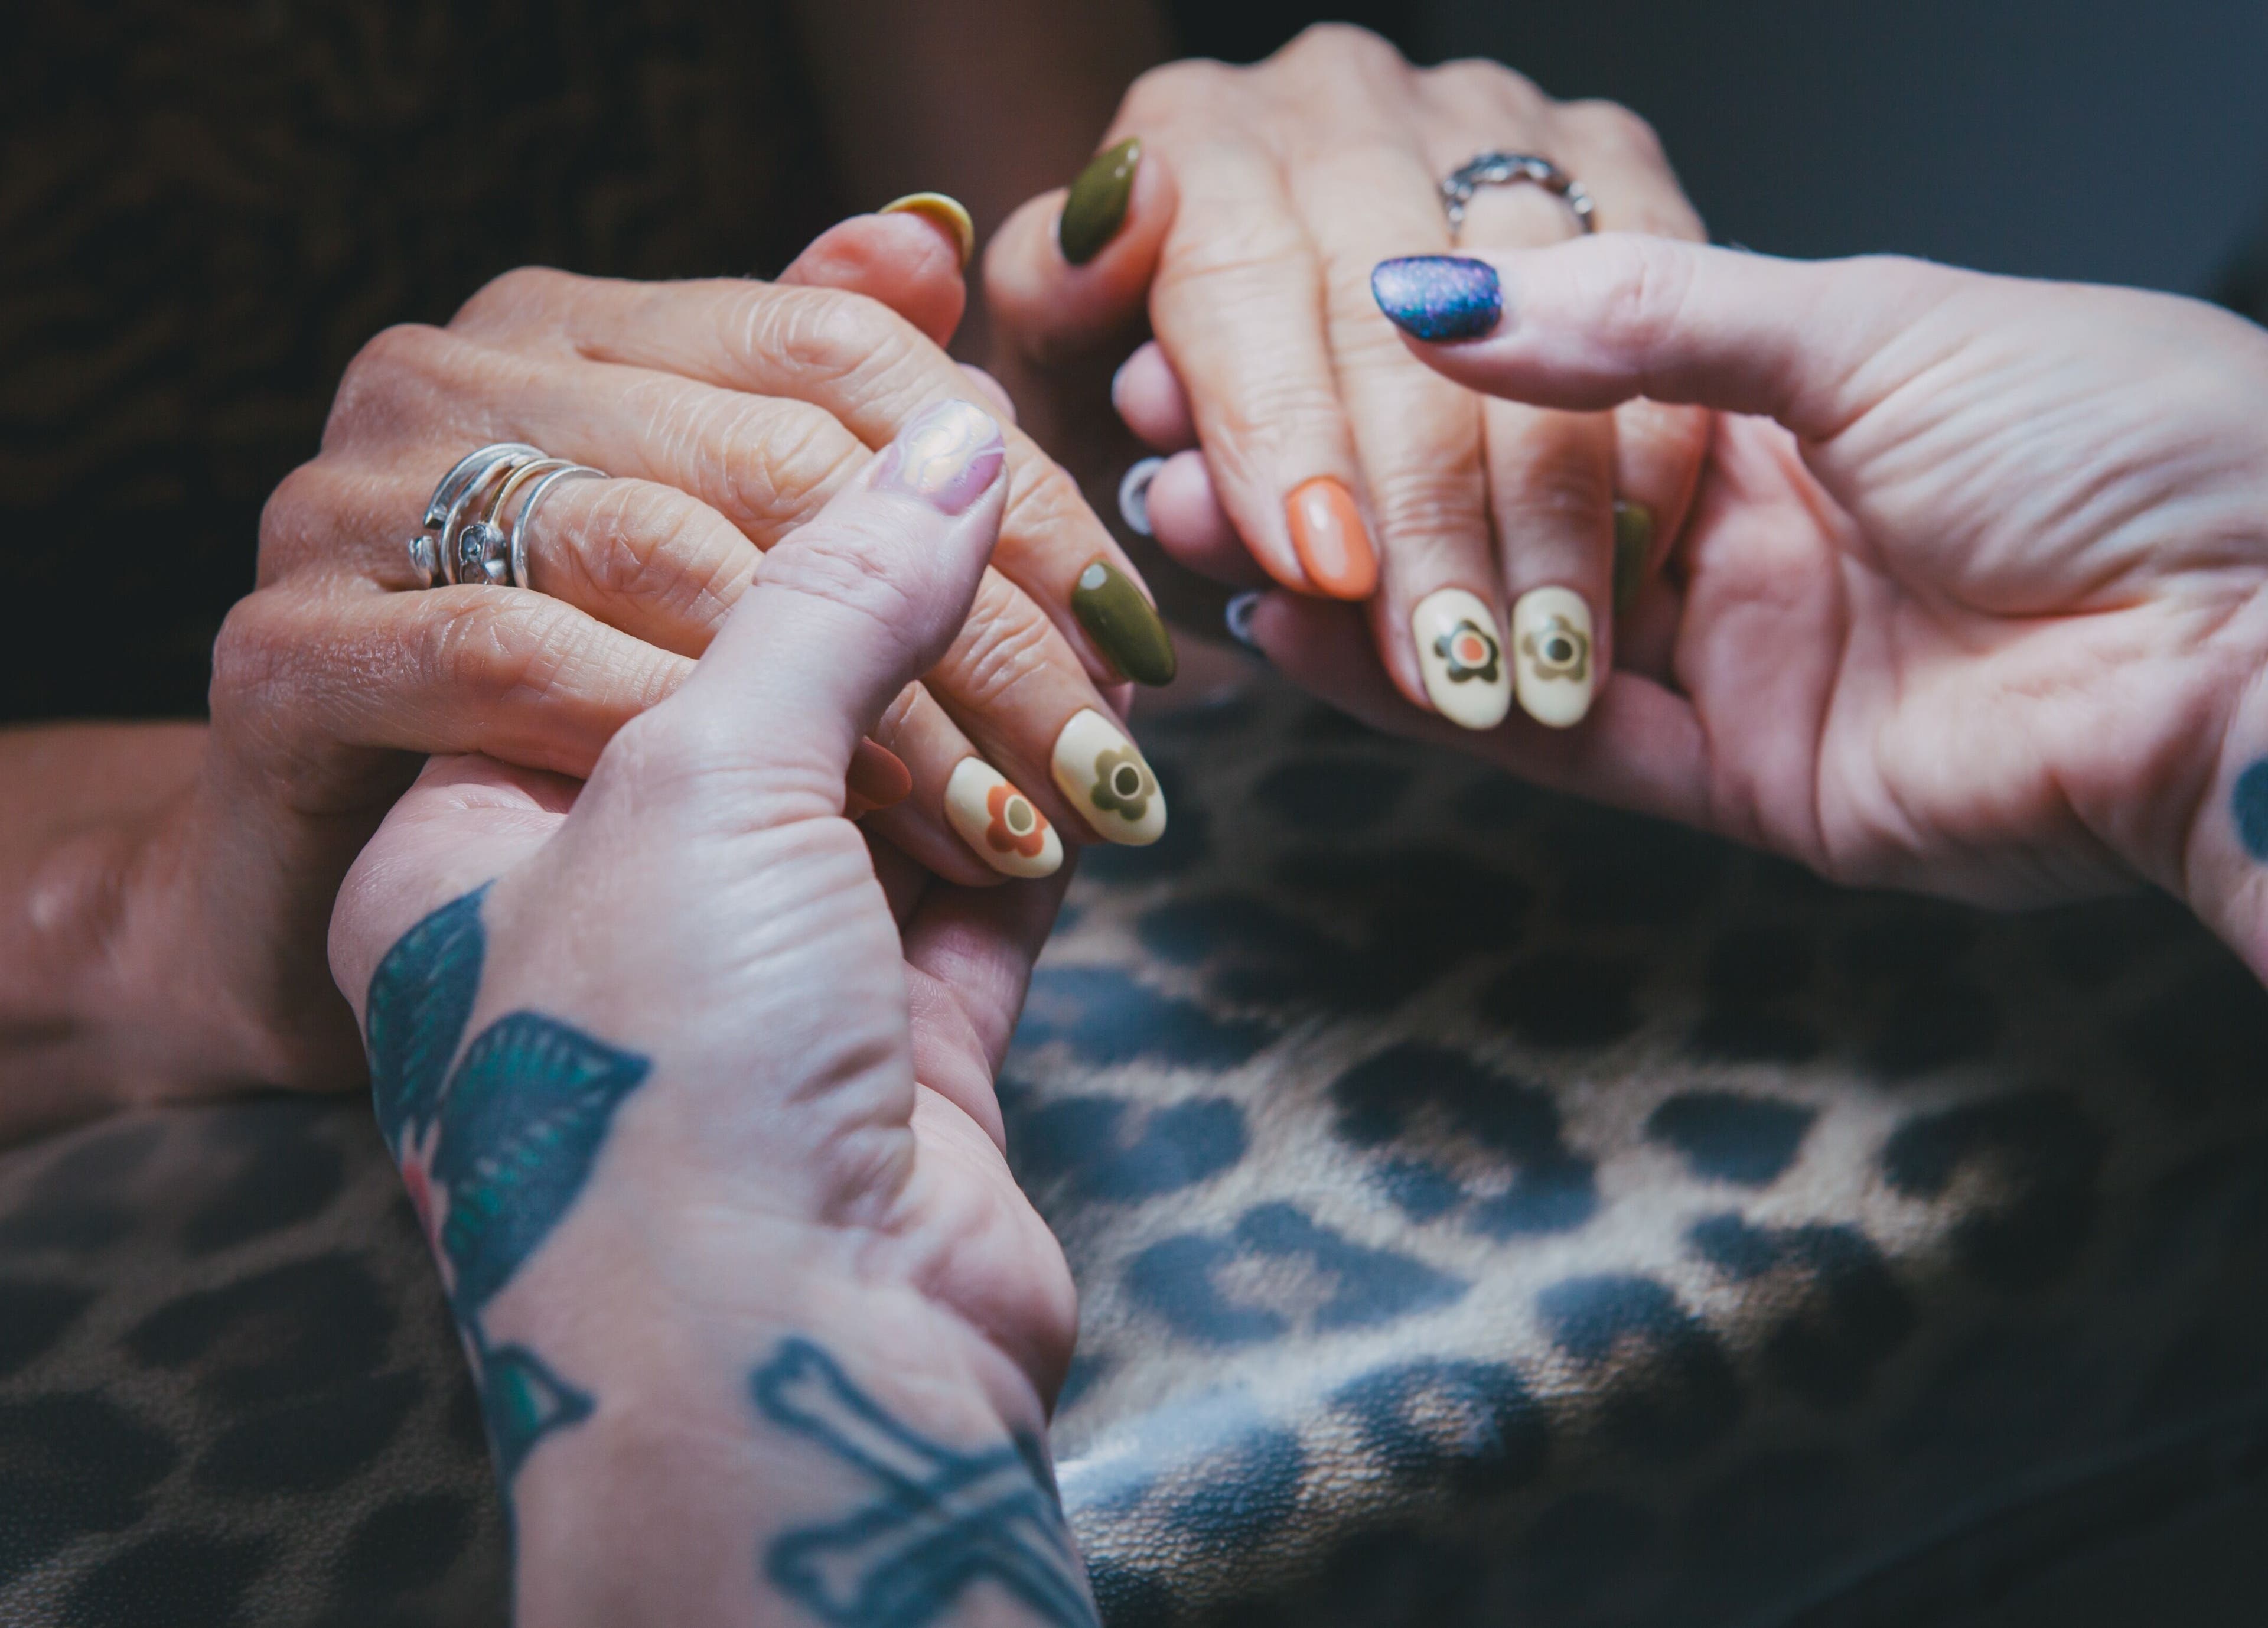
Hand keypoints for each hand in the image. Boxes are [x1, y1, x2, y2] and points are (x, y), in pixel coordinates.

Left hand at [119, 209, 1177, 1109]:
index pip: (591, 628)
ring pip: (881, 808)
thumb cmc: (665, 1083)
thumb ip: (829, 595)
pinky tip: (1089, 754)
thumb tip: (949, 428)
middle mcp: (607, 926)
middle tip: (988, 507)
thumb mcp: (705, 779)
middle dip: (877, 625)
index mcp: (469, 851)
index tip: (837, 436)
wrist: (787, 1378)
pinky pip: (974, 911)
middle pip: (750, 716)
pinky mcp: (894, 1073)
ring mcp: (759, 1006)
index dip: (719, 525)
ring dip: (980, 727)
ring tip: (1075, 621)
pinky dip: (1038, 834)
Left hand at [984, 24, 1709, 731]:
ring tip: (1539, 667)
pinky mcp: (1605, 157)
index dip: (1287, 440)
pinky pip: (1657, 312)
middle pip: (1402, 313)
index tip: (1323, 572)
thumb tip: (1111, 223)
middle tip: (1444, 669)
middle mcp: (1342, 101)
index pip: (1245, 283)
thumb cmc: (1158, 388)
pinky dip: (1642, 462)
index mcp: (1195, 133)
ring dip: (1547, 516)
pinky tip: (1623, 584)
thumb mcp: (1067, 372)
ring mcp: (1486, 119)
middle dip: (1426, 516)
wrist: (1268, 342)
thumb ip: (1062, 310)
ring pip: (1545, 316)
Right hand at [1251, 235, 2267, 960]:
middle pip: (1508, 508)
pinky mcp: (1753, 783)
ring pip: (1514, 630)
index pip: (1554, 376)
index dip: (1408, 365)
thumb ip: (1650, 319)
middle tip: (1188, 450)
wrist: (2264, 642)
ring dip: (1357, 592)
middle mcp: (1753, 523)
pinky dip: (1437, 702)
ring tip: (1204, 539)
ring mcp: (1747, 659)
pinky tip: (1305, 647)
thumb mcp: (1870, 323)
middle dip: (1347, 482)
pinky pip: (1569, 744)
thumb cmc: (2122, 439)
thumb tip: (1446, 289)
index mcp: (1790, 384)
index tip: (1269, 332)